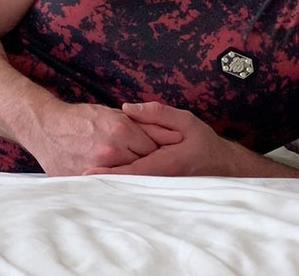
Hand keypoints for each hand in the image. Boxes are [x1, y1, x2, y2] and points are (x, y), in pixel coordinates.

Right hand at [23, 100, 181, 175]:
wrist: (45, 126)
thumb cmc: (78, 118)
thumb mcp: (109, 114)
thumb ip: (134, 126)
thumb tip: (161, 138)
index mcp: (121, 129)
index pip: (154, 148)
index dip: (158, 153)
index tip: (162, 157)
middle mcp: (112, 149)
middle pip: (144, 166)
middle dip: (148, 167)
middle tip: (154, 171)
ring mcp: (97, 166)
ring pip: (128, 179)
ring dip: (133, 179)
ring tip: (136, 178)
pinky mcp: (85, 178)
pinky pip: (108, 186)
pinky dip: (113, 185)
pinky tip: (116, 182)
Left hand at [82, 102, 236, 176]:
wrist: (222, 167)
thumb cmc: (203, 144)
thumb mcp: (186, 121)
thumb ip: (157, 114)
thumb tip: (128, 108)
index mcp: (164, 165)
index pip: (131, 171)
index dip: (108, 172)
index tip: (87, 171)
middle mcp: (159, 180)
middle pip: (126, 182)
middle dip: (102, 179)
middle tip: (76, 174)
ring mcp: (158, 187)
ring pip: (129, 187)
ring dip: (108, 183)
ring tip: (81, 177)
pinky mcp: (158, 189)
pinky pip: (136, 187)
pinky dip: (119, 184)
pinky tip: (102, 181)